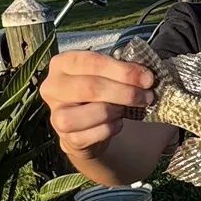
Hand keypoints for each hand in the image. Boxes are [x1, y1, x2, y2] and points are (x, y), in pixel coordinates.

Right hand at [40, 49, 154, 158]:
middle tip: (147, 95)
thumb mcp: (106, 74)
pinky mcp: (66, 139)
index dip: (122, 70)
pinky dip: (112, 128)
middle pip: (91, 87)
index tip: (146, 77)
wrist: (86, 126)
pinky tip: (116, 123)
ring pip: (94, 111)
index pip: (91, 62)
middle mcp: (53, 87)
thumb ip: (121, 71)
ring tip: (125, 108)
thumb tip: (145, 76)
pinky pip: (97, 133)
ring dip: (117, 109)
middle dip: (125, 91)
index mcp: (62, 63)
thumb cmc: (98, 92)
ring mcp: (56, 115)